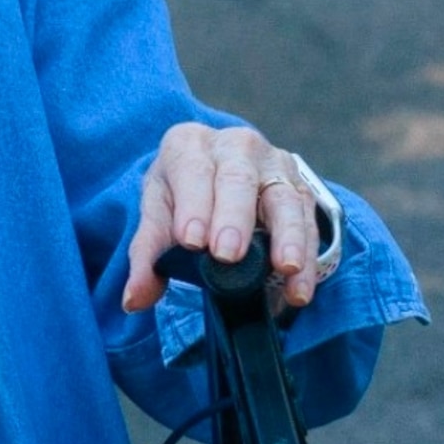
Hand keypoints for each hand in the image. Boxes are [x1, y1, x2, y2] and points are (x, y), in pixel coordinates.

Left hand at [120, 122, 328, 313]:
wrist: (217, 176)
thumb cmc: (183, 196)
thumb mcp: (158, 215)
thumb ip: (146, 256)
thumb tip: (135, 299)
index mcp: (190, 145)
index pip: (192, 170)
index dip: (193, 204)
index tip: (192, 242)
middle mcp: (236, 147)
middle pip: (238, 178)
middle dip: (235, 217)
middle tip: (228, 255)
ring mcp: (274, 166)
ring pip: (284, 198)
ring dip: (287, 236)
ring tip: (284, 268)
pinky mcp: (300, 190)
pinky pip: (309, 223)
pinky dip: (306, 257)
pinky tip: (299, 287)